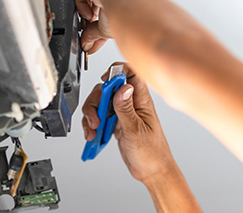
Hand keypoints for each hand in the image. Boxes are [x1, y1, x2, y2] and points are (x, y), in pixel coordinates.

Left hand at [73, 0, 139, 53]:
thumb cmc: (123, 10)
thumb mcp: (107, 29)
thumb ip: (94, 36)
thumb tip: (87, 44)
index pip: (108, 11)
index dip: (99, 25)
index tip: (95, 38)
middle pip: (97, 5)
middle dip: (90, 21)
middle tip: (87, 34)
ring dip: (86, 14)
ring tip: (88, 24)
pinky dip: (81, 5)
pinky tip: (88, 14)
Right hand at [82, 62, 175, 181]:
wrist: (151, 171)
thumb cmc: (152, 153)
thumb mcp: (136, 130)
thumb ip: (126, 108)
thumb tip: (122, 87)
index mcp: (142, 100)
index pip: (131, 74)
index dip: (117, 71)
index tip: (105, 81)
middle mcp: (131, 104)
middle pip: (107, 88)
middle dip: (96, 101)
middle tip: (96, 118)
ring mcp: (122, 113)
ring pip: (100, 102)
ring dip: (91, 115)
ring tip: (93, 130)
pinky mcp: (115, 123)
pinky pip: (99, 116)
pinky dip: (92, 124)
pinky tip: (92, 134)